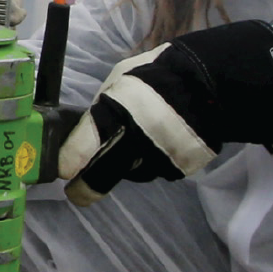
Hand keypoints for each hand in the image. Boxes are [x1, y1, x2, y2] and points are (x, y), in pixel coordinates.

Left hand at [55, 22, 272, 206]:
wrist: (209, 83)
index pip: (86, 142)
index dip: (72, 159)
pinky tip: (157, 144)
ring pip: (133, 172)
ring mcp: (160, 156)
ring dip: (127, 166)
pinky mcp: (180, 167)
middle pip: (105, 173)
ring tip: (135, 144)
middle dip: (87, 187)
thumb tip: (85, 132)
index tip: (63, 172)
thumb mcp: (120, 82)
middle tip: (77, 195)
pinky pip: (156, 170)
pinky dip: (151, 162)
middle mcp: (137, 138)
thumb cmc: (155, 76)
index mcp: (117, 110)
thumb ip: (103, 109)